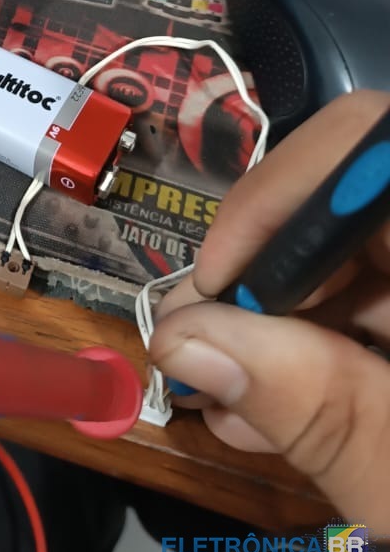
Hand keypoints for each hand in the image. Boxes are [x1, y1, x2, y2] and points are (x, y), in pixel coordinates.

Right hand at [149, 91, 389, 526]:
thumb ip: (316, 409)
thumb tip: (182, 337)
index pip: (368, 142)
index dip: (280, 192)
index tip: (216, 284)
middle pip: (345, 199)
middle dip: (261, 274)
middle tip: (199, 356)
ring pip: (351, 250)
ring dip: (278, 322)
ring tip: (232, 402)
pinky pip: (374, 295)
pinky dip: (321, 346)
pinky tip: (283, 409)